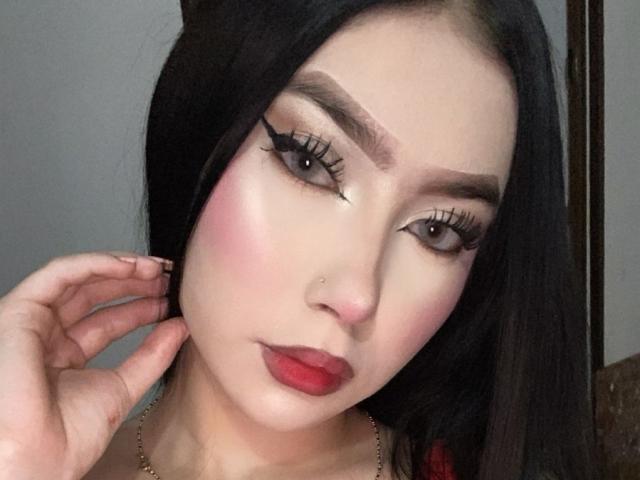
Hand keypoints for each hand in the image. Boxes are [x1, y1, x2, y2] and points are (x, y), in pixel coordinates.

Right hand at [0, 252, 188, 479]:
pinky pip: (58, 274)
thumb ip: (153, 355)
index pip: (107, 319)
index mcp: (64, 357)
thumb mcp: (124, 387)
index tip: (172, 297)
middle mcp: (45, 338)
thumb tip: (182, 326)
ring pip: (78, 278)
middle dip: (134, 282)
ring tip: (156, 268)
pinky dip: (95, 263)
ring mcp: (32, 325)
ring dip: (119, 268)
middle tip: (168, 277)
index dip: (141, 304)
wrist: (38, 459)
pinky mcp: (20, 313)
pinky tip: (129, 266)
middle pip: (94, 295)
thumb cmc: (66, 439)